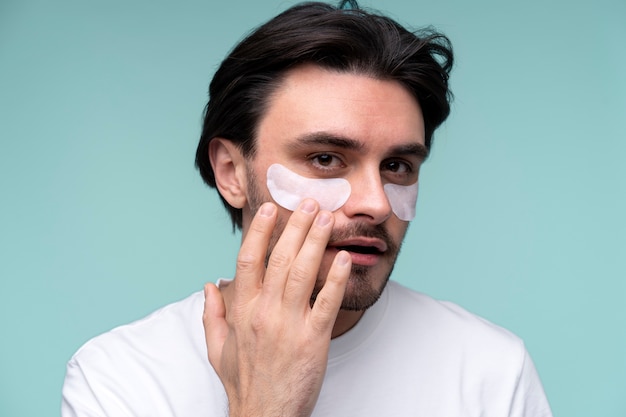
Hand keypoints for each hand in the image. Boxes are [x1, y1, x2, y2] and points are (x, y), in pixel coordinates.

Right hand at [203, 199, 351, 416]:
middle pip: (280, 259)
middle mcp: (264, 313)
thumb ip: (213, 314)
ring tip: (326, 217)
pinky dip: (335, 278)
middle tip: (309, 202)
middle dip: (295, 226)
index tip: (272, 210)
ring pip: (303, 273)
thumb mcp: (217, 348)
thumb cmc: (243, 382)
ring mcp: (289, 325)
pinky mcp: (313, 340)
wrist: (264, 416)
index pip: (248, 259)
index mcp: (242, 311)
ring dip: (315, 241)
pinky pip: (326, 303)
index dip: (261, 231)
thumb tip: (210, 284)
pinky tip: (342, 257)